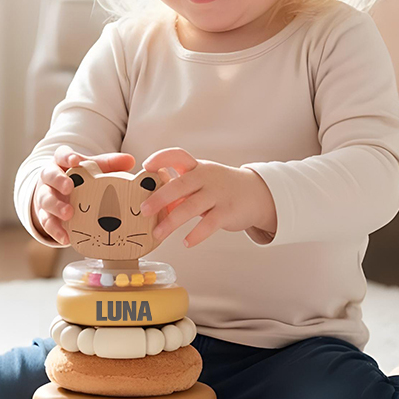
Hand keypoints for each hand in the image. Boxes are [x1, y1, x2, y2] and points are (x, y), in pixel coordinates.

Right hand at [33, 146, 136, 245]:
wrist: (59, 195)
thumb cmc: (78, 178)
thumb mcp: (92, 168)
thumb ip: (109, 164)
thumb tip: (130, 160)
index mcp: (62, 162)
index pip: (61, 155)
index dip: (67, 157)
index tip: (75, 161)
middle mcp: (50, 178)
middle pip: (49, 175)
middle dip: (58, 181)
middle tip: (69, 187)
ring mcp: (45, 196)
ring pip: (45, 199)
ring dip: (56, 207)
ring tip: (69, 214)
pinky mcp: (44, 215)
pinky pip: (46, 222)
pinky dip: (55, 231)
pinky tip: (66, 237)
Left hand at [139, 148, 277, 247]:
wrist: (255, 194)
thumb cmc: (220, 187)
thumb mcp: (201, 181)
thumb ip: (180, 189)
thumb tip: (153, 202)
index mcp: (197, 167)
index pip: (178, 155)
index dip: (161, 158)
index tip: (146, 165)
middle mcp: (206, 177)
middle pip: (180, 185)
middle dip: (159, 197)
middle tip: (143, 210)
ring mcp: (217, 194)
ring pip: (191, 207)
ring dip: (172, 222)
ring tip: (158, 233)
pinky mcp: (227, 212)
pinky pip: (209, 224)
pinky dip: (196, 234)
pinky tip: (186, 242)